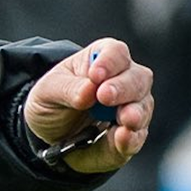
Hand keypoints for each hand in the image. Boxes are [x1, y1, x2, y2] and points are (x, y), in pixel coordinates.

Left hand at [24, 38, 153, 172]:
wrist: (49, 137)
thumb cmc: (51, 103)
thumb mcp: (47, 91)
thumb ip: (68, 88)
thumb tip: (90, 89)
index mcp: (100, 62)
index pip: (115, 52)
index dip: (108, 62)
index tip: (95, 76)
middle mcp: (122, 82)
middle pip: (137, 78)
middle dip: (123, 87)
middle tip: (105, 96)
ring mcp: (130, 110)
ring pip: (143, 107)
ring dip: (135, 113)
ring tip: (124, 119)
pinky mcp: (130, 136)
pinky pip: (138, 136)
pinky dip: (132, 138)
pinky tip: (122, 137)